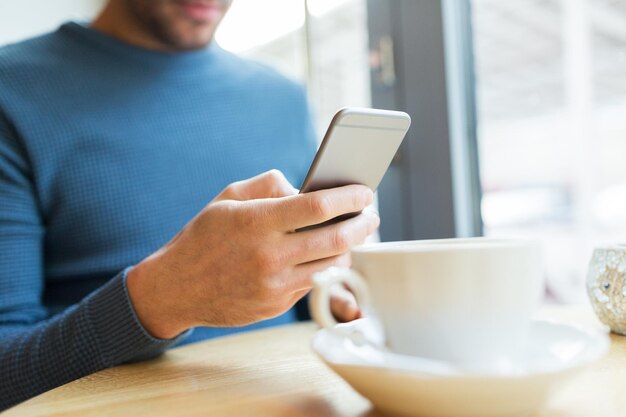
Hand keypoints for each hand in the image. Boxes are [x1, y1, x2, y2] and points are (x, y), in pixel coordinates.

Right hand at [127, 170, 378, 338]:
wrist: (176, 288)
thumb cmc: (204, 236)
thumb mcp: (228, 198)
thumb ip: (269, 184)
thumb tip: (306, 189)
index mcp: (258, 222)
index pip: (318, 206)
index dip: (349, 197)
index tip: (365, 192)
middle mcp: (270, 255)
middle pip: (336, 239)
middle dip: (363, 224)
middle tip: (372, 215)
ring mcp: (274, 285)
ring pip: (332, 265)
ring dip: (350, 248)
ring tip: (353, 233)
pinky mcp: (277, 305)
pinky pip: (313, 283)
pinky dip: (325, 266)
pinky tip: (325, 254)